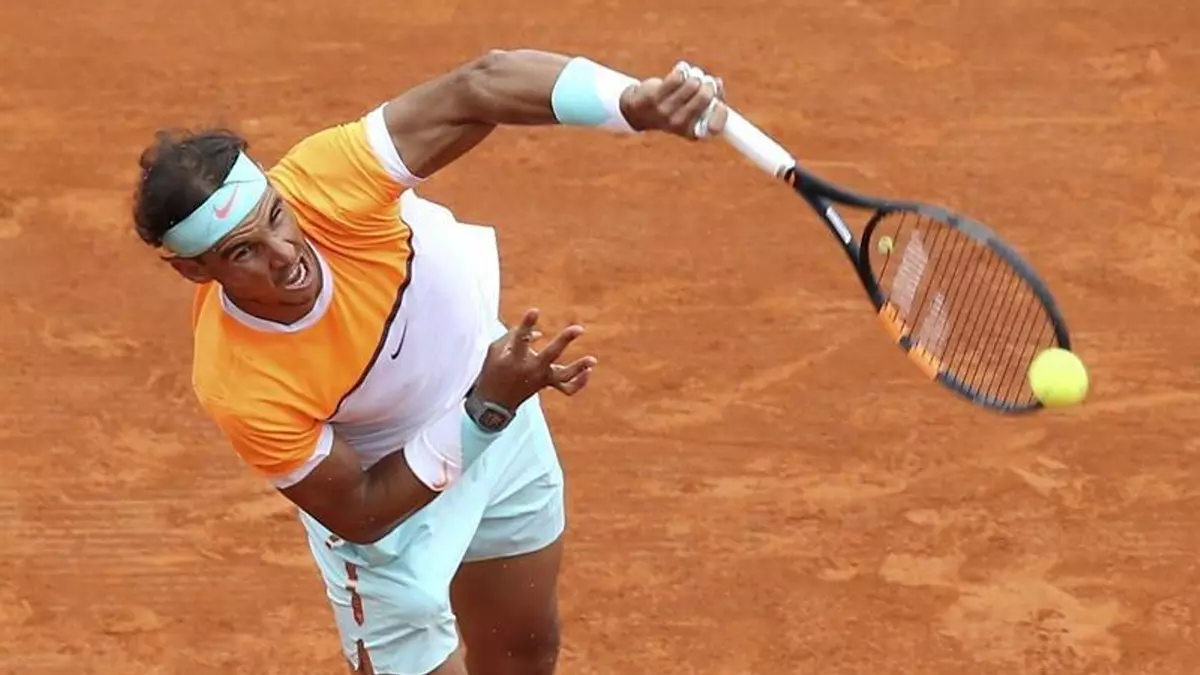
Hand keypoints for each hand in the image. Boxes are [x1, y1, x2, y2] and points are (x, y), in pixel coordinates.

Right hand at [472, 308, 597, 411]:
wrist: (493, 403)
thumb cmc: (492, 371)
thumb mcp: (495, 350)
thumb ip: (514, 335)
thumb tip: (539, 333)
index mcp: (514, 359)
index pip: (521, 339)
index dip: (527, 325)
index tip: (534, 311)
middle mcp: (530, 369)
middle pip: (551, 354)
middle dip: (564, 341)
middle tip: (578, 329)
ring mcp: (540, 378)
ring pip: (563, 376)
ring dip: (579, 367)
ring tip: (592, 360)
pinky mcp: (546, 384)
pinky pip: (567, 388)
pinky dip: (579, 383)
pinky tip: (588, 371)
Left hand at [620, 61, 727, 139]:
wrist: (639, 111)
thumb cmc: (674, 108)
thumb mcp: (694, 109)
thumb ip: (711, 100)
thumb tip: (718, 84)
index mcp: (692, 132)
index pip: (714, 127)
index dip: (721, 111)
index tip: (718, 100)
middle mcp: (679, 124)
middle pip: (704, 97)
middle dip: (708, 84)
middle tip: (704, 80)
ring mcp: (665, 112)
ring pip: (691, 84)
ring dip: (695, 75)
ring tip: (690, 75)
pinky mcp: (654, 97)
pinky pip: (677, 77)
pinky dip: (681, 70)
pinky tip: (680, 71)